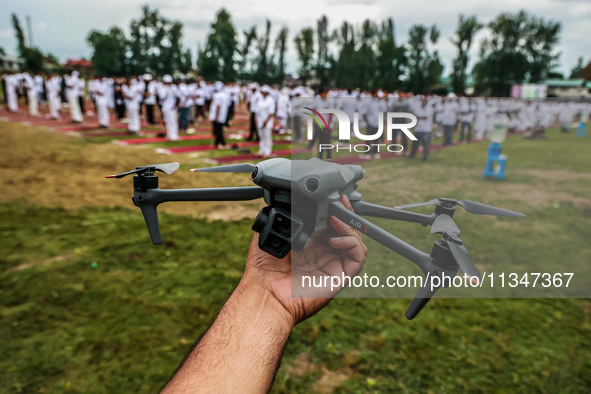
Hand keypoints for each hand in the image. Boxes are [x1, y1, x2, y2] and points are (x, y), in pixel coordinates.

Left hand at [240, 195, 367, 327]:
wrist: (264, 292)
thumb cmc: (263, 269)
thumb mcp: (271, 232)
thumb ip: (283, 215)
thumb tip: (290, 199)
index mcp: (311, 244)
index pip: (333, 224)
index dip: (337, 210)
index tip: (336, 197)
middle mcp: (325, 254)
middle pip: (348, 230)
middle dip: (346, 214)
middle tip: (339, 202)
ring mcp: (334, 265)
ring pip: (357, 241)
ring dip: (349, 226)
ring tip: (334, 219)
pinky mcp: (341, 277)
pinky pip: (358, 257)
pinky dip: (352, 243)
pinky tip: (334, 239)